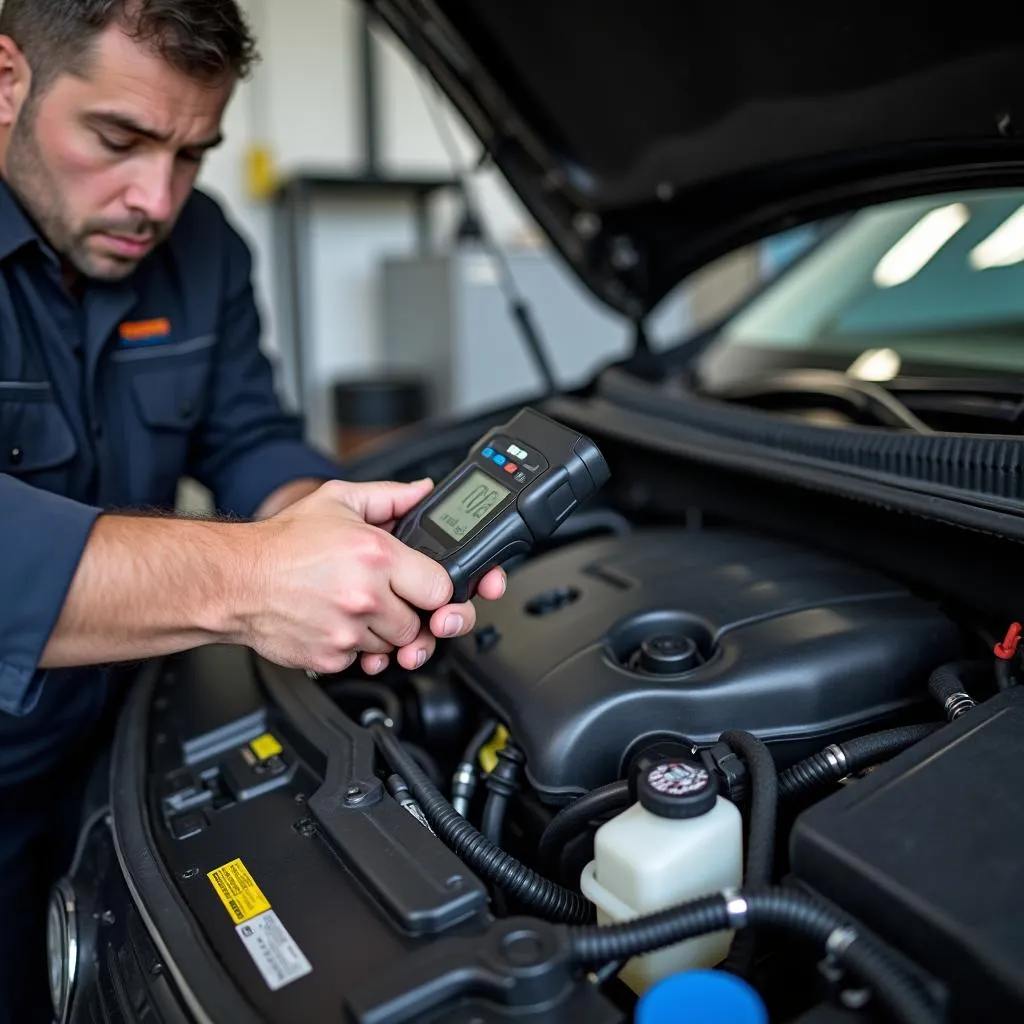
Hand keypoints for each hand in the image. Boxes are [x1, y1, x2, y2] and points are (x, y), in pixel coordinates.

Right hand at [243, 478, 506, 676]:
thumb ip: (389, 496)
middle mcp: (366, 597)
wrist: (234, 580)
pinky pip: (364, 662)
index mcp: (377, 556)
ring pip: (395, 646)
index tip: (430, 587)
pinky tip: (341, 623)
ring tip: (359, 607)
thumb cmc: (281, 544)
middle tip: (392, 597)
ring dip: (384, 632)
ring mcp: (348, 632)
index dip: (440, 589)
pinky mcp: (330, 659)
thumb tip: (422, 491)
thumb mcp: (338, 501)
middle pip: (422, 624)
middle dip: (412, 612)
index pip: (442, 589)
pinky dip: (358, 648)